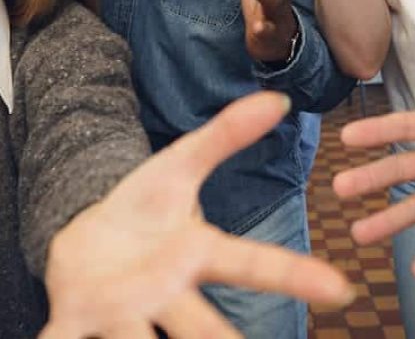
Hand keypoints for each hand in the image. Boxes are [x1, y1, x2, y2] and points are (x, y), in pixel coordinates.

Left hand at [40, 92, 352, 337]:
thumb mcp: (180, 164)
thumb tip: (277, 99)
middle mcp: (166, 294)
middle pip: (199, 326)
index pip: (251, 263)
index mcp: (195, 254)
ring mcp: (121, 313)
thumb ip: (225, 135)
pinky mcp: (74, 321)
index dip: (295, 275)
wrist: (85, 240)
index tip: (340, 290)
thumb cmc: (143, 209)